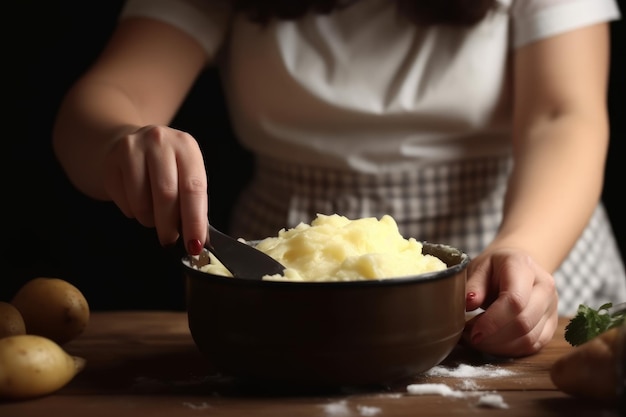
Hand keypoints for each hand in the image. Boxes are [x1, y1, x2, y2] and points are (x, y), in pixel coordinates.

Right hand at [102, 125, 207, 251]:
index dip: (195, 220)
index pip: (194, 188)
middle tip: (170, 240)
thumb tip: (198, 240)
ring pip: (142, 202)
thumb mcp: (186, 176)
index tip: (195, 245)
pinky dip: (132, 212)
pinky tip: (137, 201)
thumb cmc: (166, 167)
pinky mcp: (111, 160)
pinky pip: (123, 201)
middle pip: (166, 195)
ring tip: (153, 216)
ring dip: (149, 220)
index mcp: (186, 146)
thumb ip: (194, 204)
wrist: (132, 144)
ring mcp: (133, 148)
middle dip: (169, 226)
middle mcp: (160, 142)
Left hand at [462, 248, 558, 356]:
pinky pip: (532, 346)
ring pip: (529, 338)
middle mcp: (544, 287)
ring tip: (477, 339)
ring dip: (499, 346)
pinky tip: (491, 344)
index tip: (472, 332)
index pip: (515, 300)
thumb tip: (469, 303)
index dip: (493, 321)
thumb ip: (473, 285)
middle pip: (524, 322)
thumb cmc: (494, 267)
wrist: (518, 265)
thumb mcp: (478, 267)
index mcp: (524, 267)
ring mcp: (551, 307)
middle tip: (469, 336)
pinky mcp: (551, 325)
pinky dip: (509, 350)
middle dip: (493, 336)